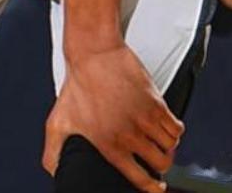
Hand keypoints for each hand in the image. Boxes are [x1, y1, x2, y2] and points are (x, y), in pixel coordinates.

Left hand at [42, 42, 183, 192]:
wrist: (93, 52)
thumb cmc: (77, 84)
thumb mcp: (59, 122)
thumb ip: (54, 153)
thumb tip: (55, 173)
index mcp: (108, 145)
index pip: (140, 179)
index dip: (151, 187)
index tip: (155, 187)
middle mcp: (129, 135)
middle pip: (161, 163)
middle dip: (160, 163)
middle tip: (155, 156)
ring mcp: (144, 119)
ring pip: (171, 146)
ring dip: (168, 146)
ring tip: (160, 141)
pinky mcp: (156, 103)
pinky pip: (177, 126)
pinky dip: (175, 129)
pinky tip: (166, 126)